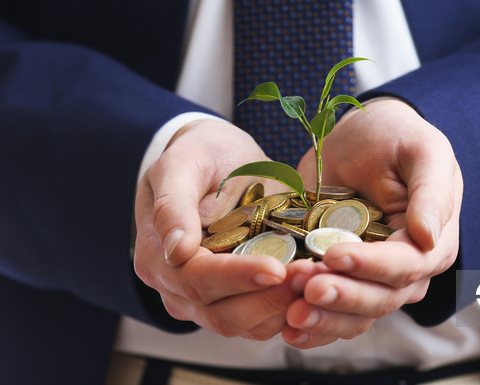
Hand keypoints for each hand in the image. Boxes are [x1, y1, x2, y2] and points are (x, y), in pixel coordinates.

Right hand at [134, 119, 298, 338]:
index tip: (276, 267)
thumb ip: (173, 204)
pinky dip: (293, 308)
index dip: (238, 278)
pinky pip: (265, 319)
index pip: (198, 281)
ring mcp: (209, 300)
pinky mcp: (240, 300)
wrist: (219, 157)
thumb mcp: (181, 163)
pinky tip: (318, 285)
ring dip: (287, 307)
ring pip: (248, 325)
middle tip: (312, 275)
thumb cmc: (199, 154)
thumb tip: (176, 251)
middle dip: (270, 298)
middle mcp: (179, 290)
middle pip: (224, 314)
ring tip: (321, 279)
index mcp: (158, 259)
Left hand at [283, 99, 461, 347]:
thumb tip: (428, 236)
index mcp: (432, 243)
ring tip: (289, 311)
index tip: (333, 255)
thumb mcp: (423, 151)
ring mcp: (372, 279)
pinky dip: (313, 326)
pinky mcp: (343, 280)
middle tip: (302, 284)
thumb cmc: (395, 137)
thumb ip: (432, 192)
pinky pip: (333, 314)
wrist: (360, 136)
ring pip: (355, 316)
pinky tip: (287, 329)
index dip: (370, 266)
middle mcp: (406, 270)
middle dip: (340, 295)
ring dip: (322, 316)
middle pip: (379, 299)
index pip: (405, 266)